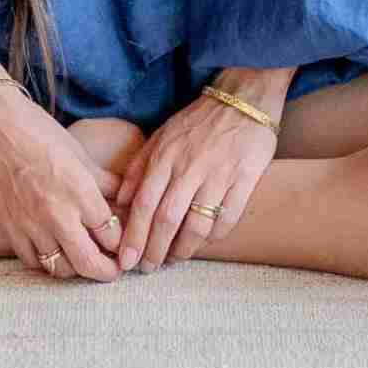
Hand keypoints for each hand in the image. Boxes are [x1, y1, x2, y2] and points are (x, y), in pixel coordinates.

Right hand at [0, 85, 123, 282]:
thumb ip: (104, 181)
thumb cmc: (39, 132)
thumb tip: (125, 197)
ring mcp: (31, 224)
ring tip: (84, 261)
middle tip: (112, 271)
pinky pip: (34, 262)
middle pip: (89, 262)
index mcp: (80, 191)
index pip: (111, 234)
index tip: (123, 243)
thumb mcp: (79, 153)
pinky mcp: (11, 229)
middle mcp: (57, 213)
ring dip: (77, 269)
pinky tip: (56, 254)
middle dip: (106, 271)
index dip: (121, 242)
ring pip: (61, 268)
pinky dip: (48, 264)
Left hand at [112, 90, 277, 270]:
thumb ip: (140, 167)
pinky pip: (228, 218)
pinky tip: (205, 241)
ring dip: (184, 249)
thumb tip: (122, 201)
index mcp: (166, 156)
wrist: (243, 98)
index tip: (126, 261)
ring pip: (197, 224)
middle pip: (167, 219)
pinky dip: (215, 236)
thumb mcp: (161, 135)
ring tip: (175, 258)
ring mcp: (218, 174)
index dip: (134, 237)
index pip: (144, 204)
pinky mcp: (245, 179)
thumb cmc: (198, 121)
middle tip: (148, 268)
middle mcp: (190, 167)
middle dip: (154, 251)